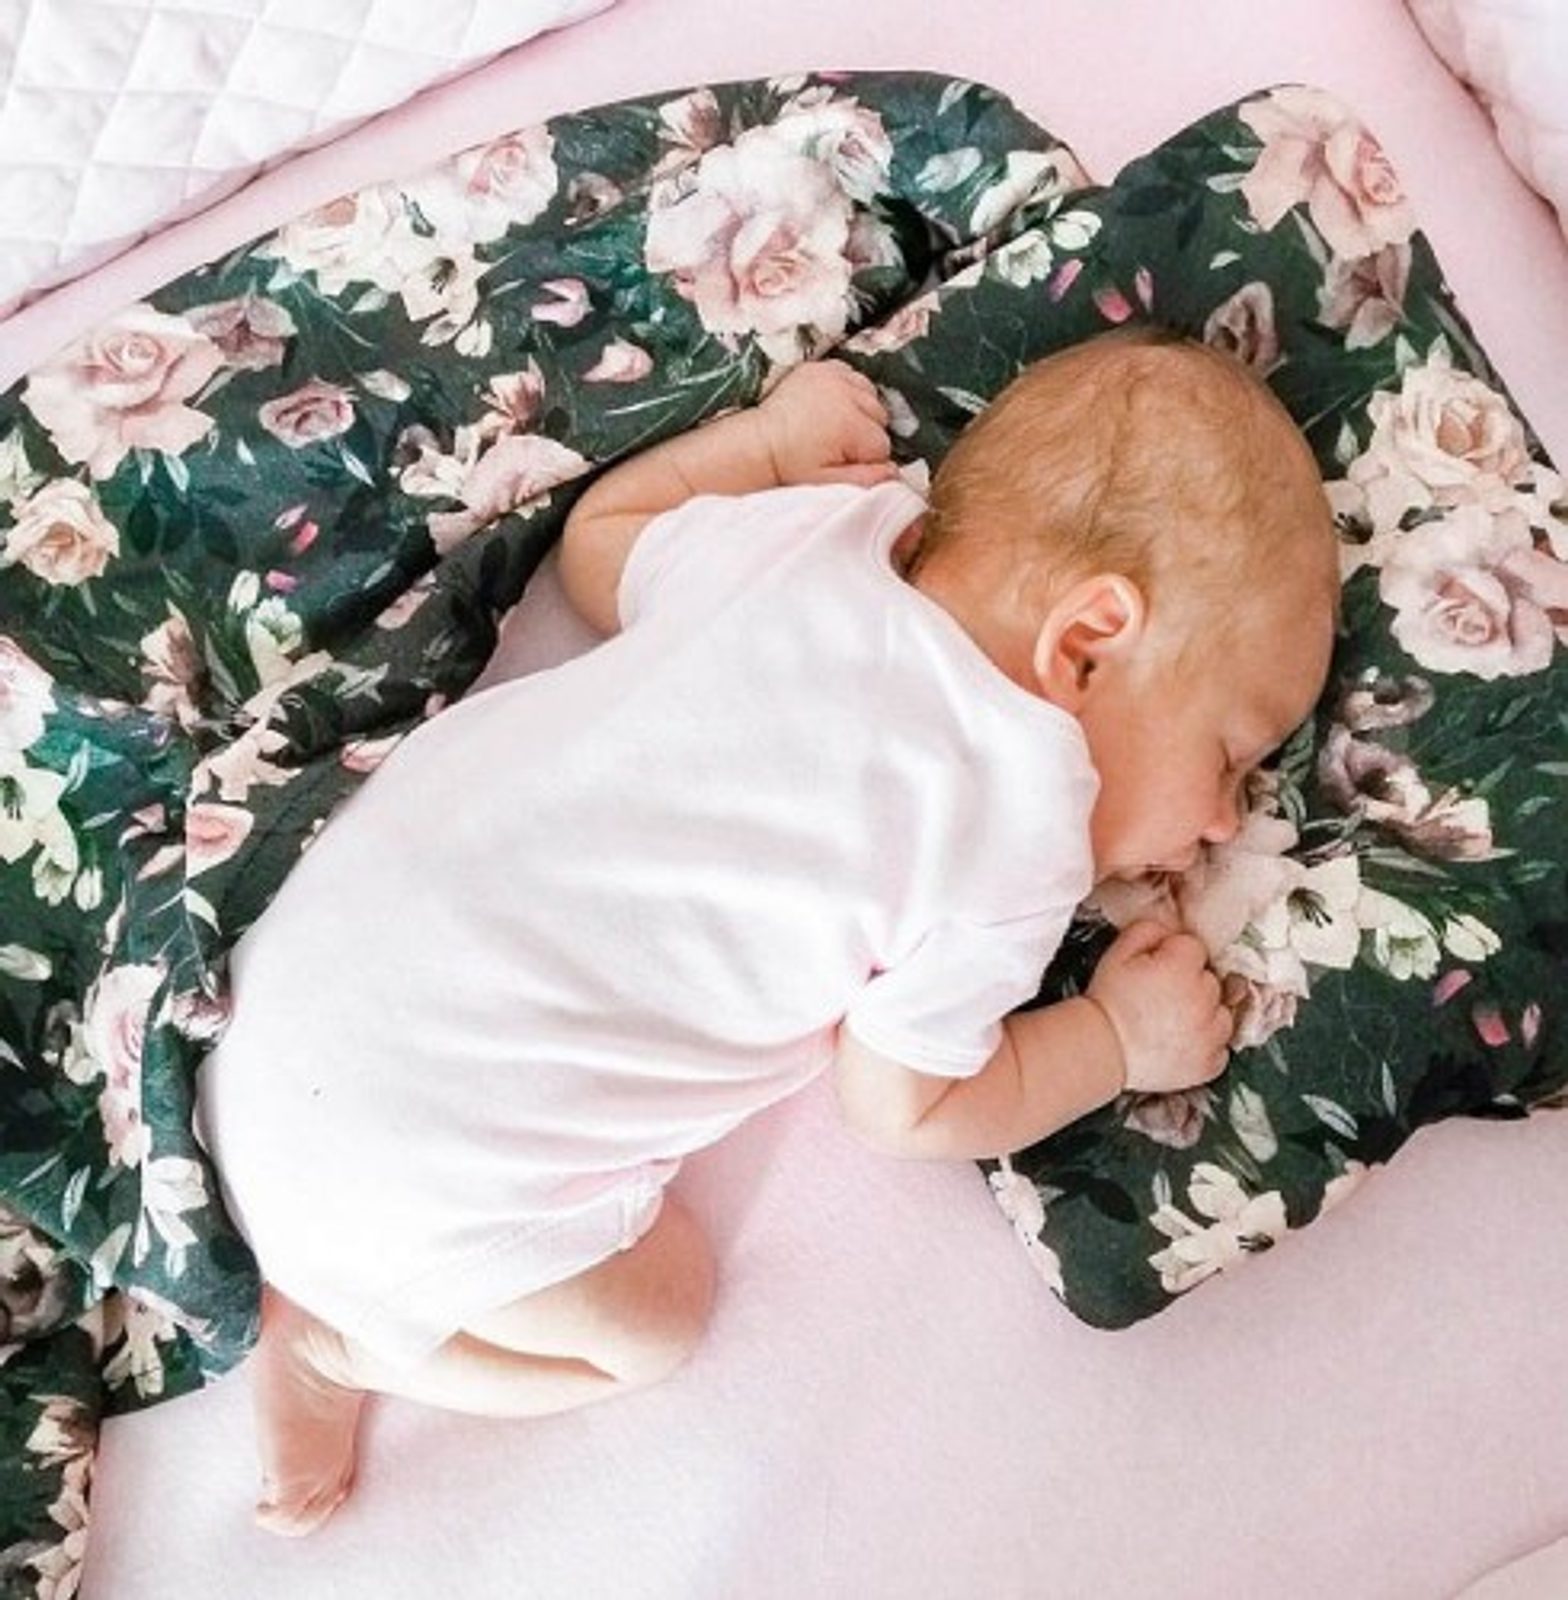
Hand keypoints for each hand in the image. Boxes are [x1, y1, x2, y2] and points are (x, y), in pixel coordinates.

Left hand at [755, 361, 898, 488]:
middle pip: (879, 417)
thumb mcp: (827, 481)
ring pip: (870, 396)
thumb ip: (864, 479)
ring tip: (836, 427)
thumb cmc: (791, 466)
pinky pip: (852, 377)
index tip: (844, 461)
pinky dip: (849, 391)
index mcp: (849, 424)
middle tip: (838, 446)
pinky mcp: (822, 368)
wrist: (759, 443)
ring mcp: (833, 376)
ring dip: (860, 411)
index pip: (882, 445)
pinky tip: (832, 408)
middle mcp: (846, 394)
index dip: (867, 458)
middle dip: (865, 434)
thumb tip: (895, 473)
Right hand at [1085, 920, 1233, 1094]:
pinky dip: (1206, 1046)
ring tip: (1172, 1022)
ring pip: (1222, 1015)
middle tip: (1161, 998)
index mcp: (1183, 967)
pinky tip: (1180, 1043)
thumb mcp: (1118, 953)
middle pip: (1212, 981)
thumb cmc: (1108, 1002)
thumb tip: (1170, 932)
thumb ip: (1149, 930)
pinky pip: (1221, 1048)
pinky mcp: (1210, 1064)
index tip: (1158, 970)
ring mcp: (1210, 1035)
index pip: (1195, 949)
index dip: (1174, 958)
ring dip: (1205, 1015)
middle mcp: (1204, 1000)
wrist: (1100, 1051)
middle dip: (1192, 985)